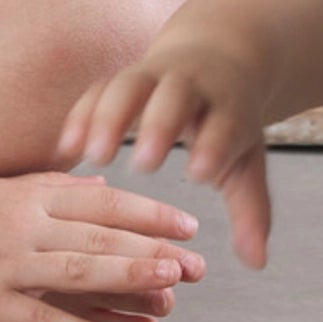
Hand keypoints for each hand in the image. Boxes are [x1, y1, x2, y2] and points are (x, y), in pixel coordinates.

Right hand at [0, 169, 205, 321]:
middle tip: (196, 267)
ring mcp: (6, 265)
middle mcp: (25, 225)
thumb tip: (104, 187)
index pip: (105, 201)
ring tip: (169, 291)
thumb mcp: (5, 188)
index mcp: (32, 193)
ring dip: (128, 282)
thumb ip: (56, 187)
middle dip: (154, 251)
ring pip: (78, 273)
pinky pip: (40, 319)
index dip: (151, 214)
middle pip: (101, 237)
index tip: (188, 227)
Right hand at [59, 35, 272, 269]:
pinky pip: (98, 90)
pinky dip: (82, 115)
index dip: (214, 145)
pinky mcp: (121, 78)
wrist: (214, 59)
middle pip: (176, 96)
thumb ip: (250, 212)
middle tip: (144, 163)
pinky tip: (66, 150)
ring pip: (130, 86)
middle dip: (160, 124)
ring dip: (110, 118)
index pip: (225, 123)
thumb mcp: (246, 163)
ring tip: (94, 158)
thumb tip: (257, 262)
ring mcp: (154, 75)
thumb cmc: (228, 122)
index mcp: (229, 105)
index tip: (199, 174)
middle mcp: (191, 84)